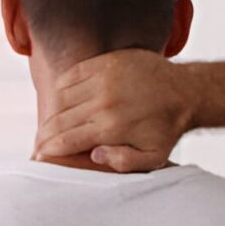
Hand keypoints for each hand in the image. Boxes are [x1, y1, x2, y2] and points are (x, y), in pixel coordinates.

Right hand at [35, 49, 199, 172]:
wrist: (185, 91)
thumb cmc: (167, 128)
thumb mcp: (153, 157)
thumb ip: (123, 163)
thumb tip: (93, 156)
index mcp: (111, 127)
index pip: (65, 140)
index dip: (47, 150)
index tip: (39, 158)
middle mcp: (103, 101)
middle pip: (58, 120)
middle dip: (44, 135)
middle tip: (39, 145)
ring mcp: (102, 79)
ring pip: (60, 98)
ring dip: (52, 113)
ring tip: (51, 126)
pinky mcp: (105, 62)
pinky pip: (70, 76)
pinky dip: (62, 90)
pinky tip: (63, 102)